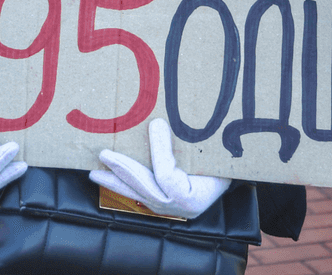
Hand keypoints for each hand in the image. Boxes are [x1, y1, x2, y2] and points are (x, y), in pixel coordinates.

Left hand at [90, 118, 230, 218]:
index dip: (160, 151)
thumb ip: (191, 139)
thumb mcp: (214, 150)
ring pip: (138, 194)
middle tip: (104, 154)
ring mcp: (170, 208)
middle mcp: (181, 208)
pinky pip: (140, 194)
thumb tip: (156, 122)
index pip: (168, 177)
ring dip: (116, 181)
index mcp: (195, 197)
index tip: (156, 124)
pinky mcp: (163, 204)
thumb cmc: (228, 159)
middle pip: (146, 189)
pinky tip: (109, 177)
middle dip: (123, 171)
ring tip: (95, 172)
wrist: (236, 173)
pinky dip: (124, 184)